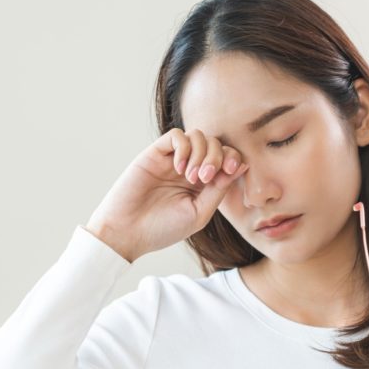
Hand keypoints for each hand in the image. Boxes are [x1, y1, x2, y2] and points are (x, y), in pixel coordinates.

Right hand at [86, 128, 247, 261]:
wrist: (127, 232)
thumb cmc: (163, 228)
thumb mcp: (199, 212)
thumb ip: (219, 189)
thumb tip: (241, 165)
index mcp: (204, 184)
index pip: (227, 158)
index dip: (232, 159)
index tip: (227, 173)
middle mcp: (190, 168)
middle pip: (216, 143)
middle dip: (217, 157)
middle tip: (205, 179)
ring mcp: (172, 160)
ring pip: (198, 136)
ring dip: (201, 153)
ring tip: (191, 177)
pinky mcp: (155, 154)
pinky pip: (176, 136)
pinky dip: (184, 148)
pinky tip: (179, 168)